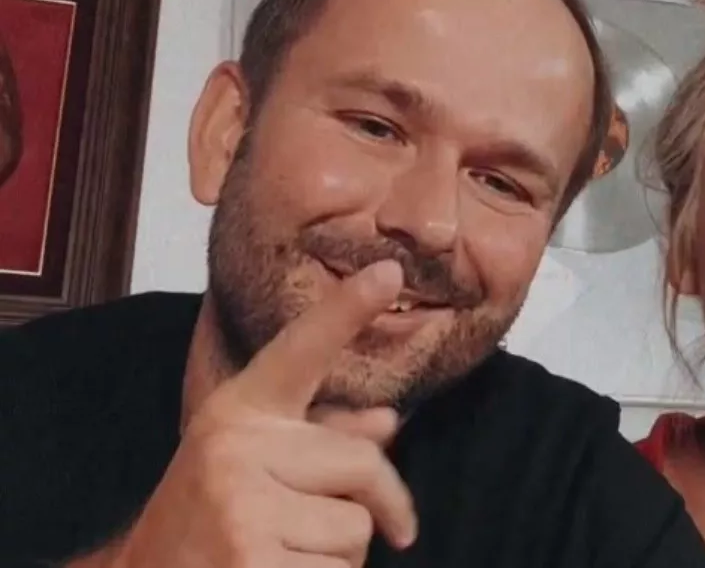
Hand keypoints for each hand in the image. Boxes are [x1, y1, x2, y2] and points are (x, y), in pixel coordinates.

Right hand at [107, 261, 415, 567]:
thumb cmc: (208, 525)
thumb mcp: (251, 468)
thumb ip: (319, 443)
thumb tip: (387, 420)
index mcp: (236, 414)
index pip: (299, 352)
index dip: (345, 310)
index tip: (390, 271)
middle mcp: (235, 448)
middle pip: (366, 466)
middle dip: (373, 508)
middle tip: (334, 534)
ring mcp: (242, 508)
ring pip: (356, 530)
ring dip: (338, 558)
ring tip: (281, 557)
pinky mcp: (253, 564)